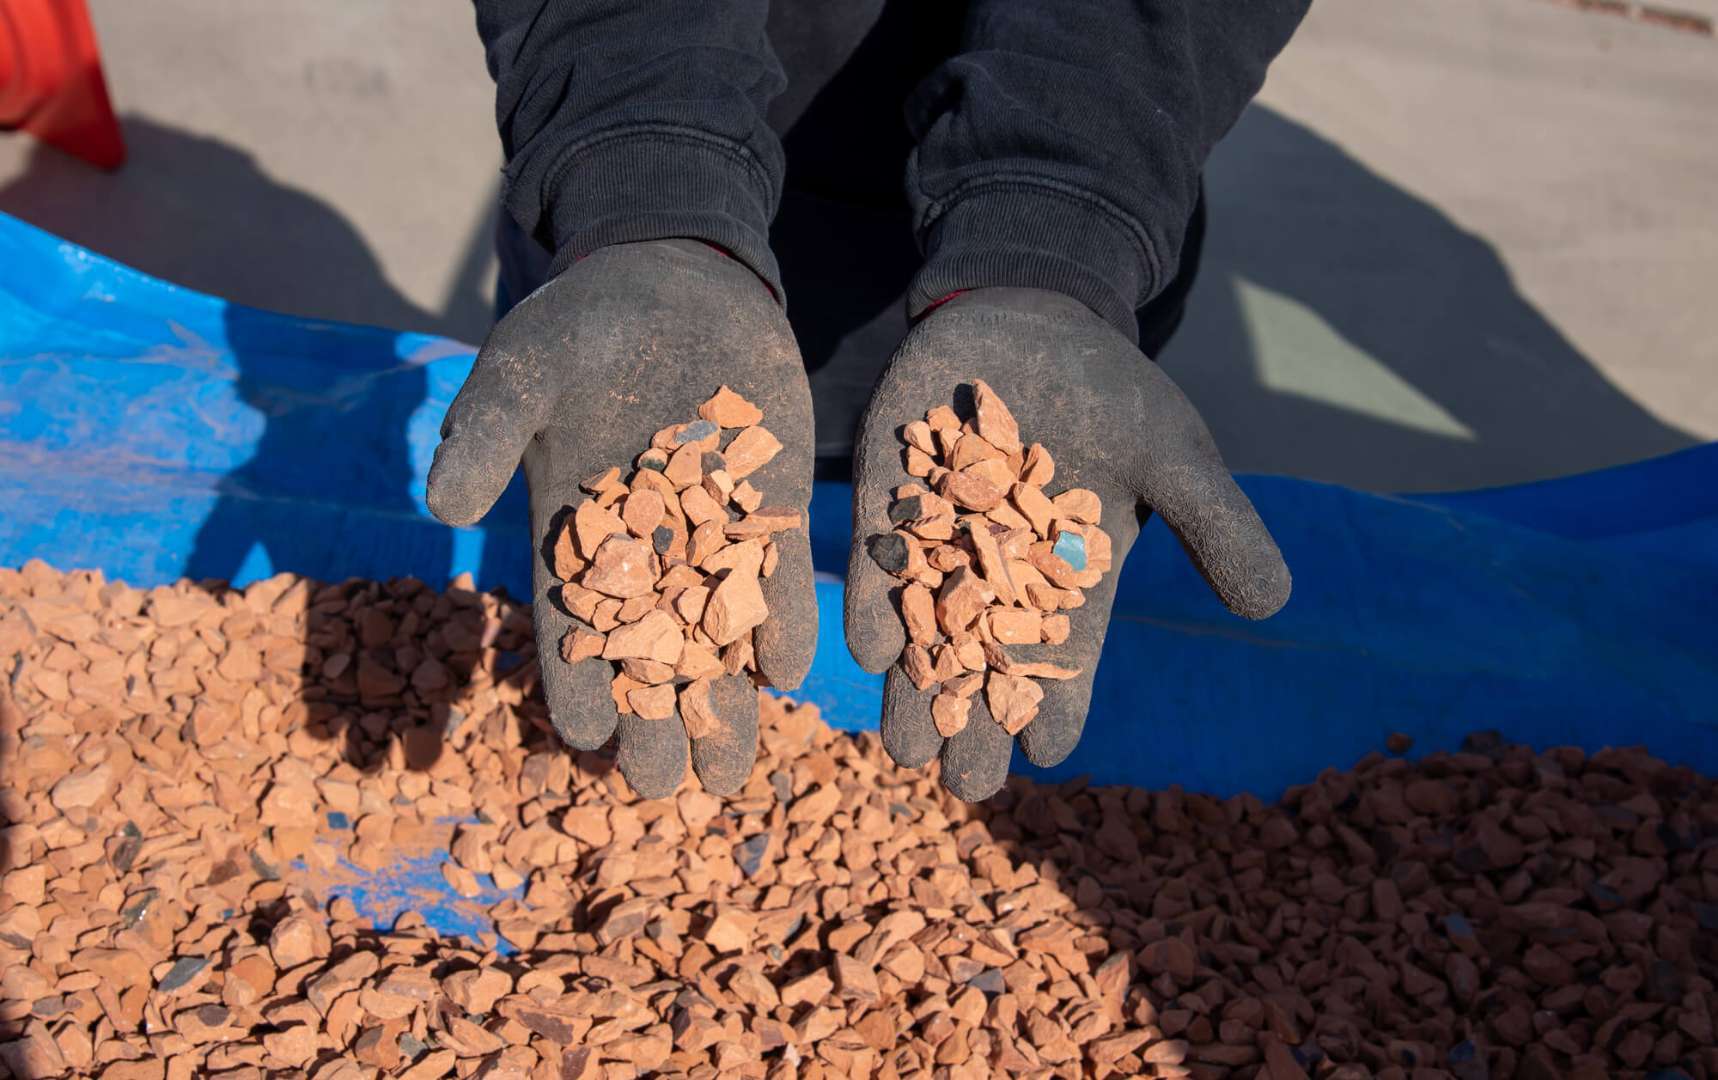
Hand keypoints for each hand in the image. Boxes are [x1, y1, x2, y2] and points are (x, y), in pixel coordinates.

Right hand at [427, 240, 814, 796]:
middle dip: (657, 722)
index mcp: (573, 533)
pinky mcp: (772, 505)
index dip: (575, 681)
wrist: (677, 277)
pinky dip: (781, 620)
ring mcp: (713, 533)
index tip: (586, 737)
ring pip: (716, 635)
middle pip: (648, 655)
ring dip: (723, 699)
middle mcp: (644, 551)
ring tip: (730, 771)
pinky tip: (789, 668)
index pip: (569, 626)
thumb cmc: (581, 325)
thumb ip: (485, 428)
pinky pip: (777, 575)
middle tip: (668, 790)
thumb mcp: (523, 364)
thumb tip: (443, 508)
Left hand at [845, 288, 1289, 800]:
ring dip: (915, 691)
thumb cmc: (1116, 395)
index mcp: (1070, 586)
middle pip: (985, 668)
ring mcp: (938, 542)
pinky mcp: (889, 497)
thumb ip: (1215, 525)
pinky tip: (869, 650)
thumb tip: (1271, 605)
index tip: (1047, 756)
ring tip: (908, 748)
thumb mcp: (1176, 454)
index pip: (1066, 665)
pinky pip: (878, 564)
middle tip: (965, 784)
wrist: (1033, 314)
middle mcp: (997, 580)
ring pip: (924, 633)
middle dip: (975, 725)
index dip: (1059, 711)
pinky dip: (874, 604)